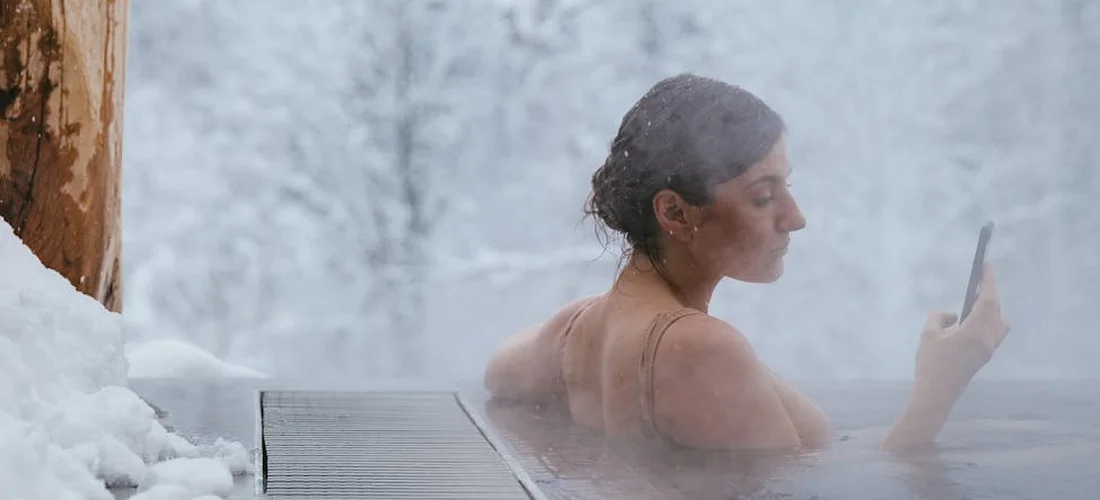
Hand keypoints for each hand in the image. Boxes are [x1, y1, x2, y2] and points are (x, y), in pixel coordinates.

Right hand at [914, 263, 1009, 395]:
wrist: (937, 394)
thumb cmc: (931, 364)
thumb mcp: (928, 336)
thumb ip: (938, 318)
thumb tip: (951, 315)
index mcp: (975, 332)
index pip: (988, 301)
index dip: (988, 282)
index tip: (986, 267)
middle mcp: (988, 339)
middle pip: (997, 312)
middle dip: (989, 296)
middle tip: (975, 286)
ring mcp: (988, 350)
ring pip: (999, 324)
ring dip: (990, 311)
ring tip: (972, 305)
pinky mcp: (984, 357)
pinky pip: (992, 333)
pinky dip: (986, 322)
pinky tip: (967, 323)